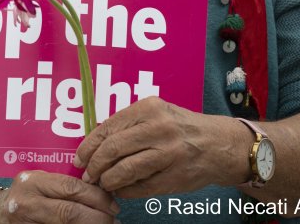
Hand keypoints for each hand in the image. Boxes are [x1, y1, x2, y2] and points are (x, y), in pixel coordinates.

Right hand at [0, 171, 118, 223]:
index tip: (113, 204)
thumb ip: (63, 184)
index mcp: (32, 181)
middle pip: (69, 212)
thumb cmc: (26, 195)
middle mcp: (25, 202)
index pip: (71, 188)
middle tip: (113, 220)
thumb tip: (103, 190)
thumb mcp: (39, 182)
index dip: (97, 197)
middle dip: (97, 218)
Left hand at [73, 97, 246, 198]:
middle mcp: (159, 128)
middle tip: (88, 175)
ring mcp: (169, 153)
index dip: (89, 145)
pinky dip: (125, 191)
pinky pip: (141, 187)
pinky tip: (121, 190)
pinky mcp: (175, 176)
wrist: (220, 144)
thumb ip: (129, 124)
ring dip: (108, 180)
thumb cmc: (181, 128)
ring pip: (125, 170)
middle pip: (114, 149)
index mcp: (150, 108)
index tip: (79, 158)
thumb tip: (94, 145)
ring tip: (103, 183)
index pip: (109, 127)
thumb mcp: (157, 114)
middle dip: (95, 165)